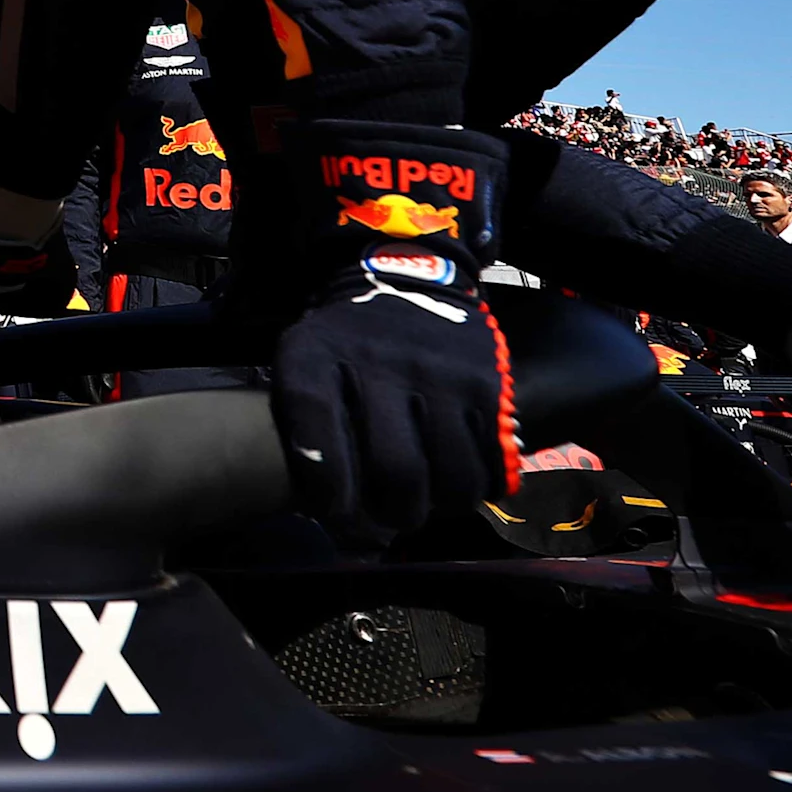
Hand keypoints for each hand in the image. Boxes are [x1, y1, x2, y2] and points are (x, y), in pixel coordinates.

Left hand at [268, 120, 515, 543]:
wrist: (404, 269)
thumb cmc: (342, 338)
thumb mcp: (299, 361)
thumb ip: (303, 427)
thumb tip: (334, 515)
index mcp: (316, 360)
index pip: (317, 445)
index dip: (327, 497)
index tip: (333, 516)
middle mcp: (379, 363)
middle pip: (393, 471)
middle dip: (388, 515)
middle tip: (384, 522)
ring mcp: (439, 372)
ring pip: (449, 477)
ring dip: (435, 508)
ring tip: (422, 504)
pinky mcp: (486, 382)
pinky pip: (491, 462)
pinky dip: (476, 488)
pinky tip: (457, 482)